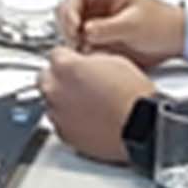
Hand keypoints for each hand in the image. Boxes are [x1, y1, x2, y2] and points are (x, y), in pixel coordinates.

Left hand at [37, 48, 154, 162]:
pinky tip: (88, 117)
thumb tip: (87, 61)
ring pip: (51, 100)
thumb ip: (90, 58)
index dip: (70, 57)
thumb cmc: (132, 96)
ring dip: (64, 98)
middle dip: (61, 77)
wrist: (141, 127)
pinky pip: (59, 121)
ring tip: (88, 102)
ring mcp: (56, 113)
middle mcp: (54, 90)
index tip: (77, 62)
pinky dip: (68, 118)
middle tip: (81, 82)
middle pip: (47, 76)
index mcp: (65, 67)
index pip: (55, 54)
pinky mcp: (63, 134)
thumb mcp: (114, 60)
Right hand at [56, 0, 184, 65]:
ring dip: (72, 39)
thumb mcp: (133, 24)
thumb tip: (85, 32)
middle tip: (76, 42)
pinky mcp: (98, 34)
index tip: (75, 29)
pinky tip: (88, 54)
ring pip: (71, 26)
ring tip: (83, 49)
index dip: (70, 12)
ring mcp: (97, 17)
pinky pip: (80, 40)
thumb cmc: (162, 23)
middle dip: (68, 27)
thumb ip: (107, 28)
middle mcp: (98, 1)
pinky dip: (80, 48)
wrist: (176, 40)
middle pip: (68, 10)